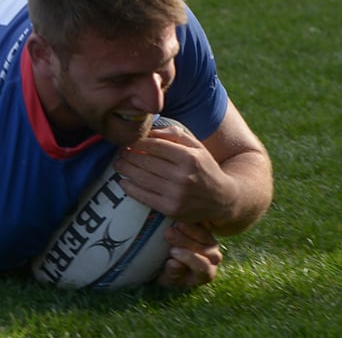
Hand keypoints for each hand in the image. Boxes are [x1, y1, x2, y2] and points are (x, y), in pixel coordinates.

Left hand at [113, 123, 234, 224]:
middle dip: (127, 155)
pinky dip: (130, 188)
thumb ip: (175, 134)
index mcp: (189, 157)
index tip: (128, 141)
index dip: (137, 142)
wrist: (223, 199)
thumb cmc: (205, 168)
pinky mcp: (171, 209)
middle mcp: (183, 176)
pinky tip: (124, 182)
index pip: (154, 145)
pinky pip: (143, 197)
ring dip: (125, 170)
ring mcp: (176, 194)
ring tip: (118, 164)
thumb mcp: (196, 146)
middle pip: (145, 162)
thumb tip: (150, 131)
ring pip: (141, 178)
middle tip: (120, 152)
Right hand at [153, 222, 221, 289]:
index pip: (203, 266)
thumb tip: (174, 263)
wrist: (167, 262)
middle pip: (207, 250)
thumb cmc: (168, 272)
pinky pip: (203, 225)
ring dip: (190, 229)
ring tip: (174, 225)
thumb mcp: (167, 278)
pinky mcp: (206, 231)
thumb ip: (172, 272)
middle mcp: (212, 259)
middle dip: (186, 241)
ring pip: (206, 236)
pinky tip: (180, 217)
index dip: (189, 258)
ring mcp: (211, 244)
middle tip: (168, 234)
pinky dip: (192, 222)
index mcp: (205, 274)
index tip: (172, 251)